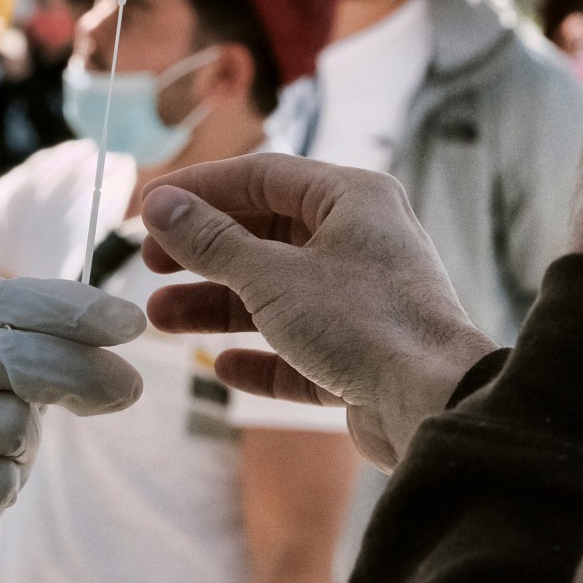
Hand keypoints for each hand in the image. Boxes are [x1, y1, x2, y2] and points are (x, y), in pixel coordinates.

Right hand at [0, 279, 145, 582]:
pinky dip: (4, 485)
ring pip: (13, 425)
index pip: (10, 299)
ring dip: (23, 444)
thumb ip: (37, 346)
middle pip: (20, 357)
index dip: (76, 308)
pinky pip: (0, 480)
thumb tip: (119, 327)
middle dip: (85, 372)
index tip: (133, 323)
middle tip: (131, 387)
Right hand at [137, 157, 495, 471]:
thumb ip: (211, 241)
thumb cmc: (363, 323)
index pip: (262, 177)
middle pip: (267, 235)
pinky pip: (301, 348)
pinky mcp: (364, 357)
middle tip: (149, 264)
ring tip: (161, 319)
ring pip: (278, 294)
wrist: (435, 405)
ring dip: (219, 306)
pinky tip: (225, 368)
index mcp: (353, 200)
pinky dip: (262, 355)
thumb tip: (161, 205)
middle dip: (204, 253)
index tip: (148, 208)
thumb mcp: (272, 275)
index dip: (201, 189)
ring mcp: (365, 302)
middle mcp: (363, 242)